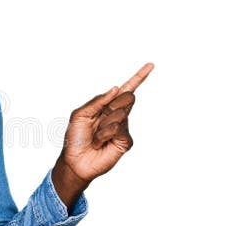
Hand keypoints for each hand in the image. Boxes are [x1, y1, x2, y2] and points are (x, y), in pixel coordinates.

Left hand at [52, 63, 153, 204]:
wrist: (75, 160)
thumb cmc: (75, 137)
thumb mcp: (80, 114)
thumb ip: (97, 101)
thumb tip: (117, 88)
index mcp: (107, 106)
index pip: (126, 89)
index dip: (138, 77)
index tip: (150, 65)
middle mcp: (118, 115)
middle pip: (128, 97)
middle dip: (112, 105)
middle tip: (99, 120)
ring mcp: (123, 128)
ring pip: (120, 114)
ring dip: (102, 125)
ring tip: (96, 137)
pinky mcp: (125, 141)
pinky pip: (119, 128)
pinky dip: (105, 134)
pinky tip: (100, 143)